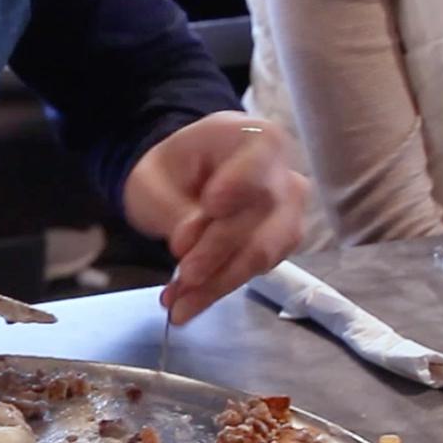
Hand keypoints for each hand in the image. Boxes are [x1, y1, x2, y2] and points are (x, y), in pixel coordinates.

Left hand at [123, 111, 309, 324]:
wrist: (179, 183)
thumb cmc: (168, 171)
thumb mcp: (154, 180)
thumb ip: (173, 208)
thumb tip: (189, 244)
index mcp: (254, 138)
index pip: (256, 163)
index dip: (238, 186)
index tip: (212, 205)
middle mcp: (282, 174)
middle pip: (260, 216)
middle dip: (218, 251)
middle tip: (183, 276)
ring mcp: (287, 211)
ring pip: (262, 251)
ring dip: (218, 282)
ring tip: (179, 304)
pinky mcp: (279, 243)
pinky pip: (255, 269)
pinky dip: (219, 287)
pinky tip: (188, 302)